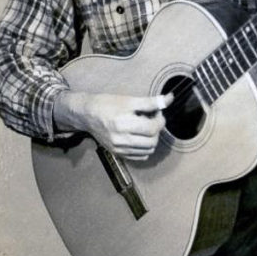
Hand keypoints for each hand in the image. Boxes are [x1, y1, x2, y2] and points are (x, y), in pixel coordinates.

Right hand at [54, 90, 172, 159]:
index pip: (153, 128)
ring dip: (153, 139)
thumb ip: (151, 102)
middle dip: (157, 130)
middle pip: (152, 141)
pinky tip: (141, 137)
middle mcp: (120, 139)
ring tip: (146, 128)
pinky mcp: (118, 153)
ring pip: (148, 150)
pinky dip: (145, 148)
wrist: (87, 115)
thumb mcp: (129, 100)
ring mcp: (119, 148)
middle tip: (153, 120)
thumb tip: (169, 99)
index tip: (157, 113)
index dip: (160, 120)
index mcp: (122, 124)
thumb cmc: (107, 105)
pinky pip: (140, 156)